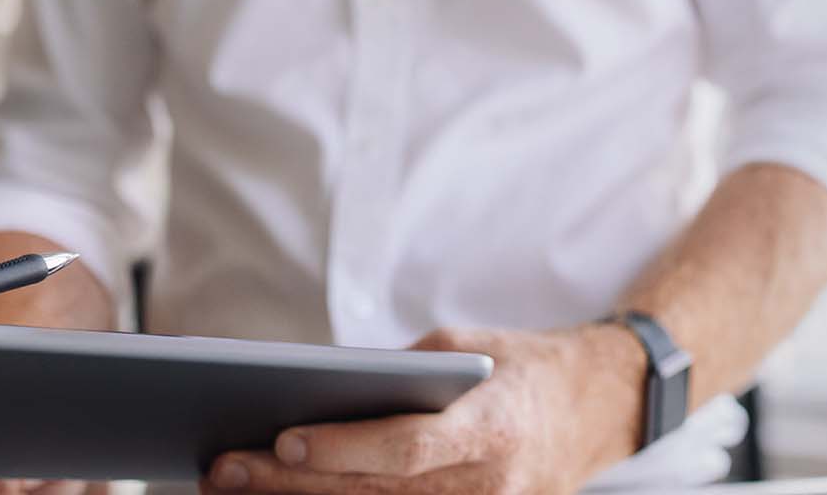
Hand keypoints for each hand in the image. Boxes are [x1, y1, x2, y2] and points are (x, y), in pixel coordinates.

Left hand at [201, 324, 645, 494]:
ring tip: (232, 489)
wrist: (604, 406)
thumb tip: (313, 390)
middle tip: (222, 469)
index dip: (343, 450)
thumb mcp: (464, 347)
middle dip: (290, 485)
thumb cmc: (518, 366)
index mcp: (493, 427)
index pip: (407, 448)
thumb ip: (397, 373)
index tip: (282, 442)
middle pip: (376, 493)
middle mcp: (491, 486)